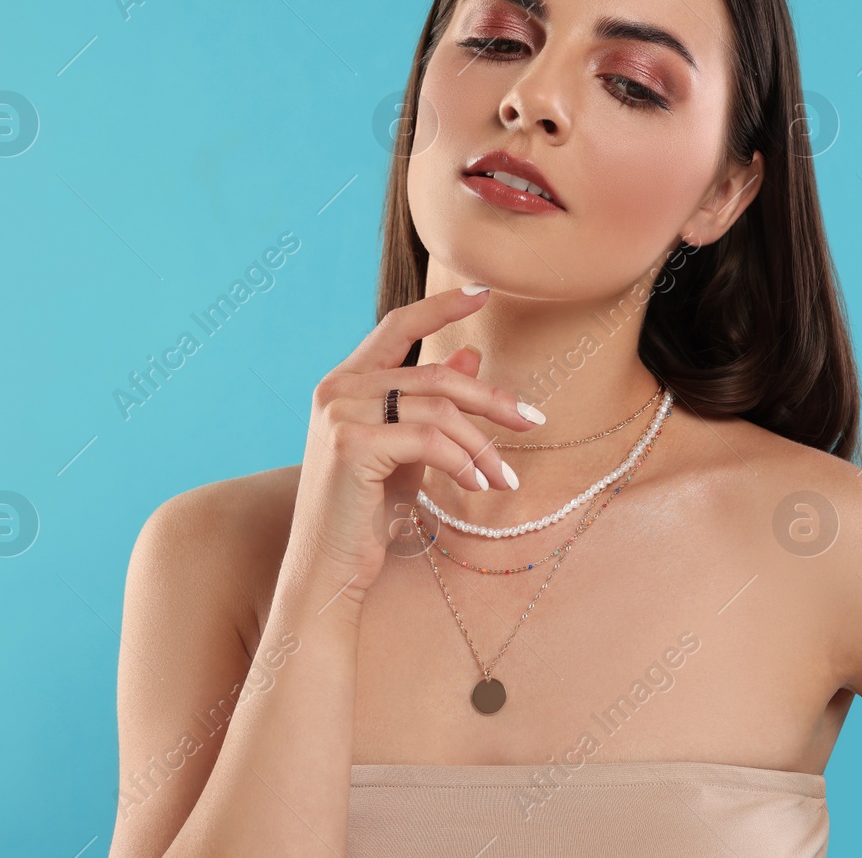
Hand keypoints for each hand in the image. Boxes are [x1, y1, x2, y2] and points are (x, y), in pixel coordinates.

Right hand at [287, 284, 542, 605]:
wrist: (329, 568)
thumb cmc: (368, 511)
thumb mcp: (409, 449)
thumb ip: (433, 402)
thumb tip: (472, 354)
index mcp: (346, 382)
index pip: (397, 325)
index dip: (441, 307)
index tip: (483, 292)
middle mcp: (338, 388)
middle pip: (435, 373)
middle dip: (490, 398)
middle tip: (532, 421)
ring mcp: (340, 413)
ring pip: (438, 408)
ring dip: (482, 445)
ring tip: (503, 479)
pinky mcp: (351, 444)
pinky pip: (429, 439)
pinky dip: (463, 462)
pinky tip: (478, 486)